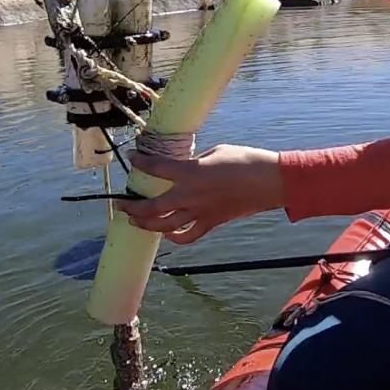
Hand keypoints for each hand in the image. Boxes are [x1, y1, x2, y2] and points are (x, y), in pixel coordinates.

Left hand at [121, 144, 285, 244]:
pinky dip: (175, 237)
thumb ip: (195, 162)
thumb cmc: (245, 161)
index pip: (156, 167)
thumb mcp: (215, 152)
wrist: (269, 182)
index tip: (132, 156)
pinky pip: (188, 236)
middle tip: (120, 203)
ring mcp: (200, 212)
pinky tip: (168, 233)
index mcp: (190, 172)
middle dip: (131, 205)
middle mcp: (190, 195)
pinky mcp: (211, 223)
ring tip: (135, 220)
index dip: (140, 161)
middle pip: (151, 207)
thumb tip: (185, 167)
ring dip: (145, 224)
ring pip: (164, 225)